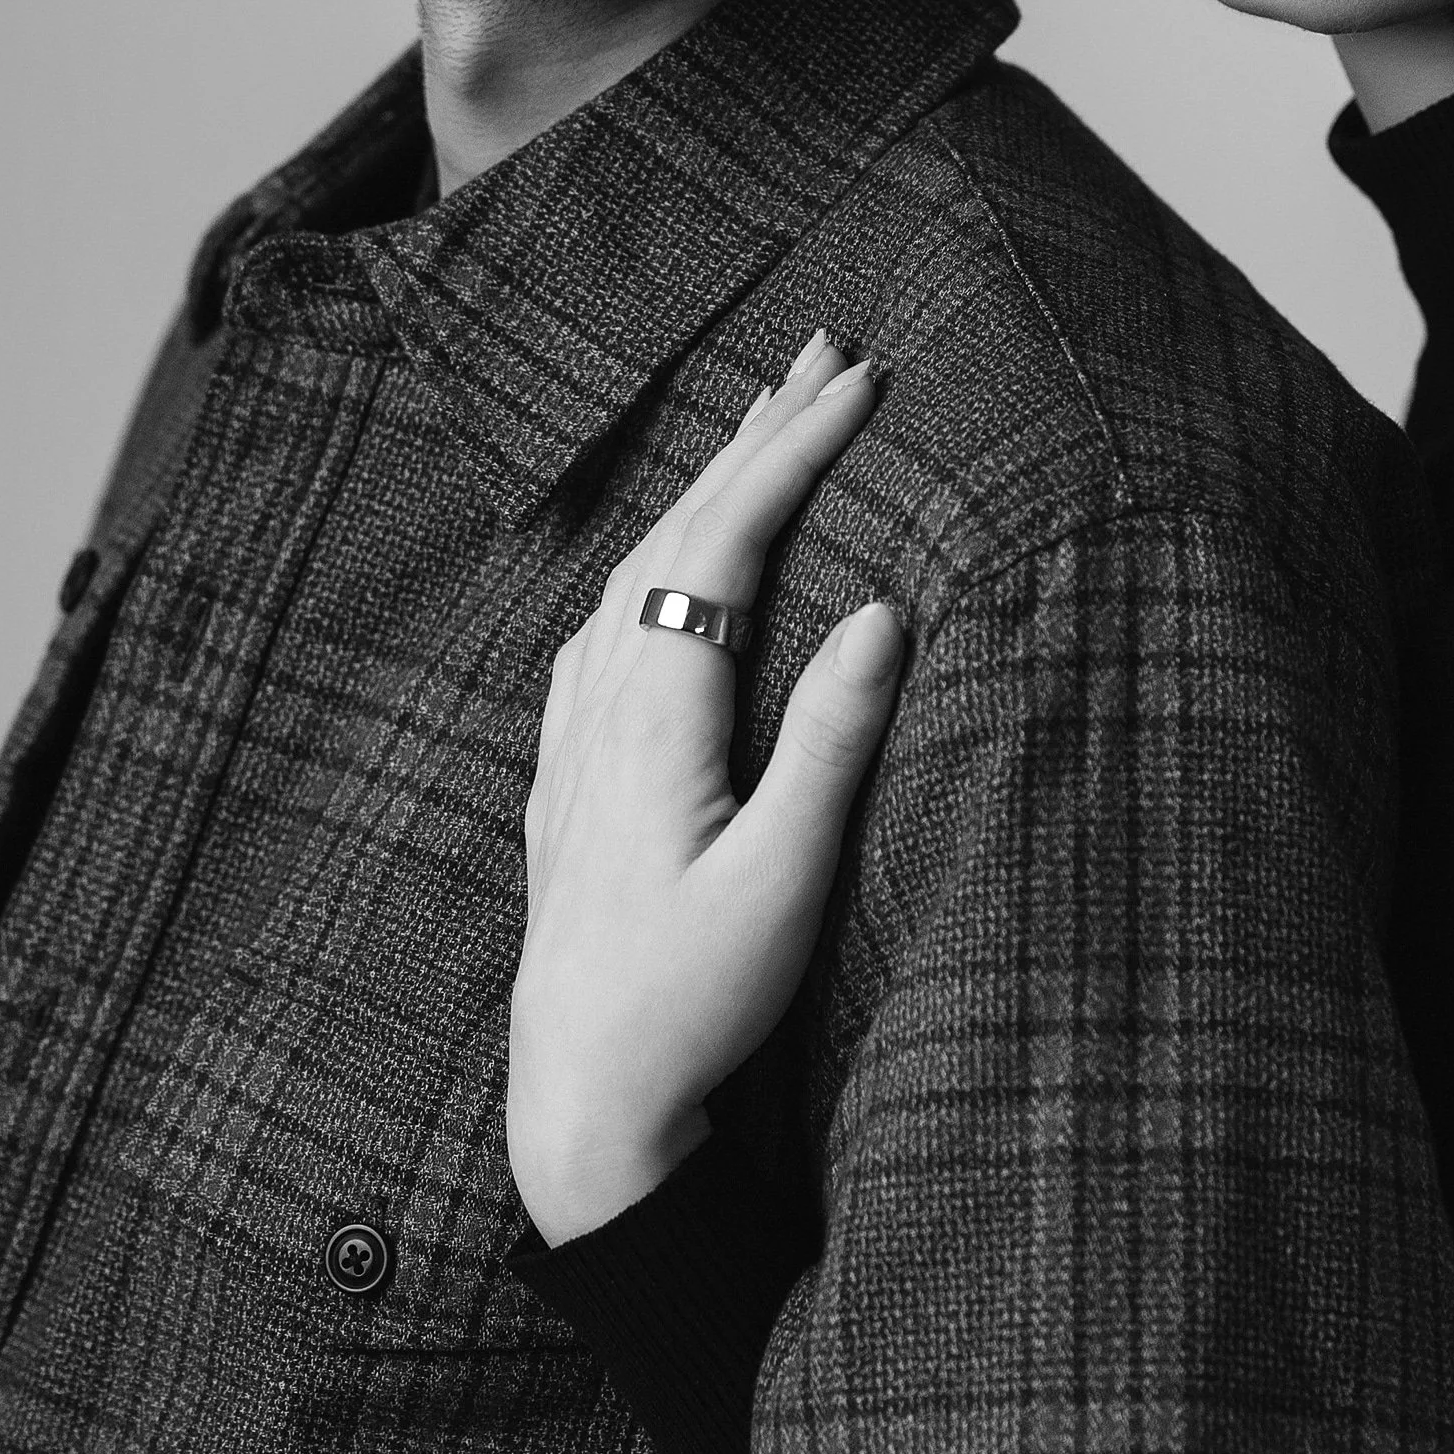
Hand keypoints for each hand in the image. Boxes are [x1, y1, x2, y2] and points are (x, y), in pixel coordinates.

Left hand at [506, 333, 902, 1245]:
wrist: (583, 1108)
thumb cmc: (691, 1008)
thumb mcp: (781, 884)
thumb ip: (829, 743)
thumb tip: (882, 610)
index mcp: (653, 717)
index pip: (726, 540)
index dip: (793, 451)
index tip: (863, 381)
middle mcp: (601, 705)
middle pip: (677, 528)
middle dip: (755, 431)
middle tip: (826, 344)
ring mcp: (576, 737)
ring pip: (640, 565)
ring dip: (709, 483)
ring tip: (768, 418)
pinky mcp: (572, 773)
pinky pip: (614, 615)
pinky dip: (664, 551)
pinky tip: (674, 557)